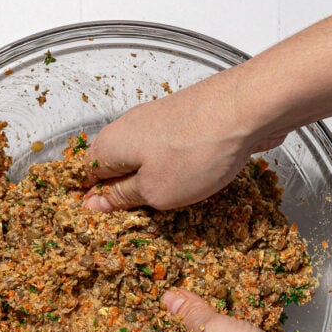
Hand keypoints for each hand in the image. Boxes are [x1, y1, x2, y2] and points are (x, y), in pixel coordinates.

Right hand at [82, 65, 287, 211]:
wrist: (246, 110)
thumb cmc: (196, 151)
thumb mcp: (153, 191)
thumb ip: (123, 198)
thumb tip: (96, 203)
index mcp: (110, 145)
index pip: (84, 174)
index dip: (90, 199)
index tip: (101, 221)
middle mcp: (129, 128)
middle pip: (115, 165)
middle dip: (124, 192)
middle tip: (140, 218)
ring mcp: (159, 122)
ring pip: (145, 160)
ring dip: (153, 183)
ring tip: (170, 205)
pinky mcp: (185, 122)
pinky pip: (170, 152)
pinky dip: (176, 170)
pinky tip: (193, 184)